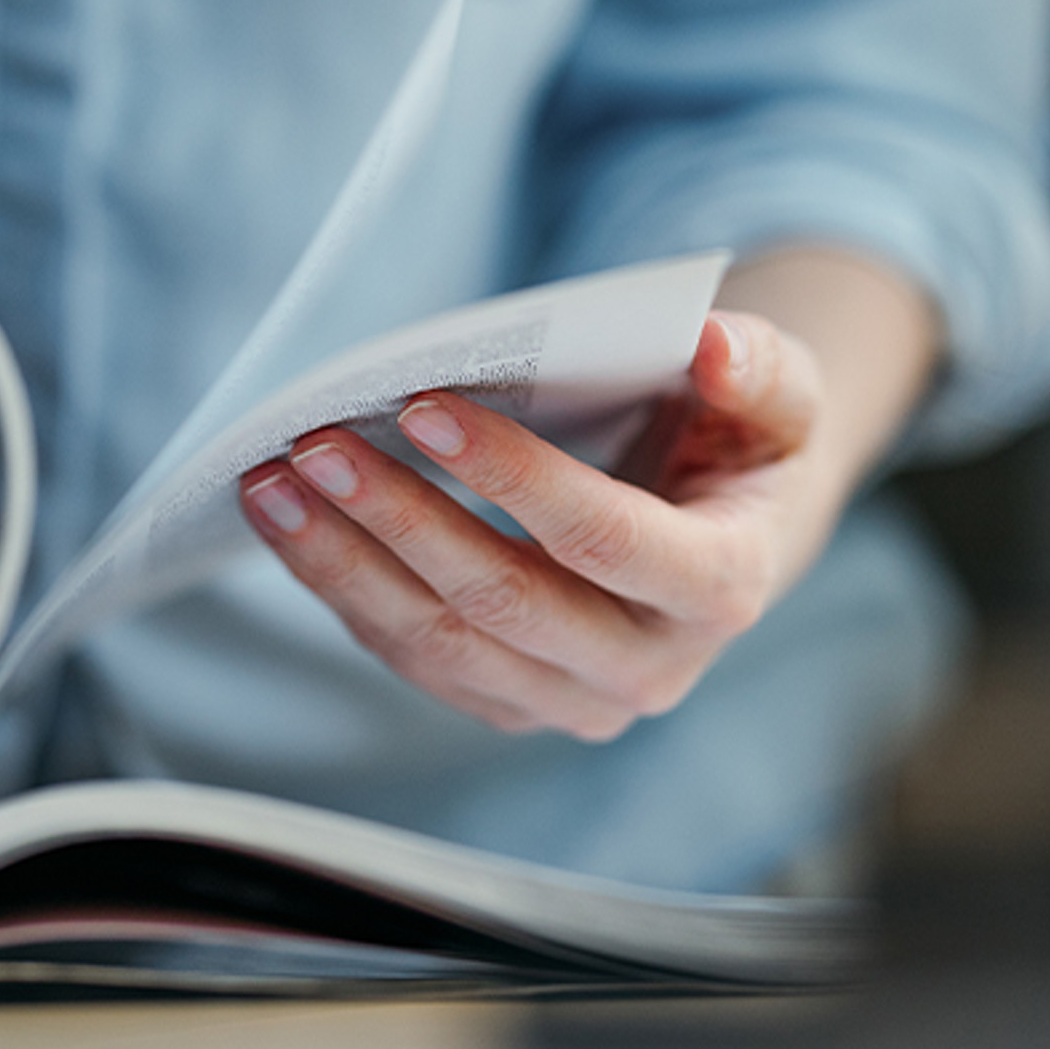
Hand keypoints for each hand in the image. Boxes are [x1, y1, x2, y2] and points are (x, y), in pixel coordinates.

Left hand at [240, 311, 849, 741]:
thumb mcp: (779, 398)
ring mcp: (572, 701)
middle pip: (503, 603)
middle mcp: (647, 668)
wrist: (715, 537)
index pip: (606, 539)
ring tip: (270, 487)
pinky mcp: (511, 703)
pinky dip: (348, 594)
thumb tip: (711, 345)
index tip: (421, 409)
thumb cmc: (737, 450)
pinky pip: (415, 660)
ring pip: (441, 645)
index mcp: (723, 587)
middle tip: (315, 445)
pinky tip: (296, 531)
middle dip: (399, 521)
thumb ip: (760, 368)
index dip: (513, 477)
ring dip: (346, 566)